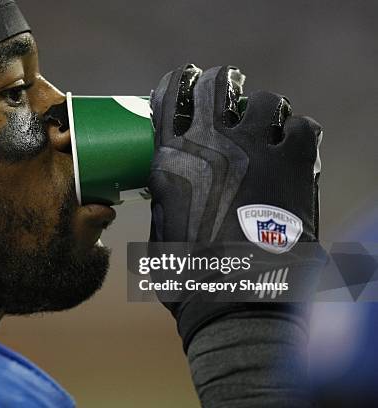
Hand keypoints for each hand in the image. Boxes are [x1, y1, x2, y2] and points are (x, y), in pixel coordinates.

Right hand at [148, 64, 322, 348]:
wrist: (237, 300)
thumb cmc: (190, 276)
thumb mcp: (160, 230)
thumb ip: (164, 196)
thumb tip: (167, 186)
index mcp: (172, 157)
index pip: (170, 93)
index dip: (178, 81)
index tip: (184, 81)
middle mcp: (211, 141)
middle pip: (217, 82)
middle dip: (221, 80)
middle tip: (228, 90)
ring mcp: (255, 148)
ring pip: (265, 100)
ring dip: (263, 111)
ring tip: (265, 128)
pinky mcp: (294, 164)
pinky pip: (303, 127)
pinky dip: (297, 135)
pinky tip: (292, 150)